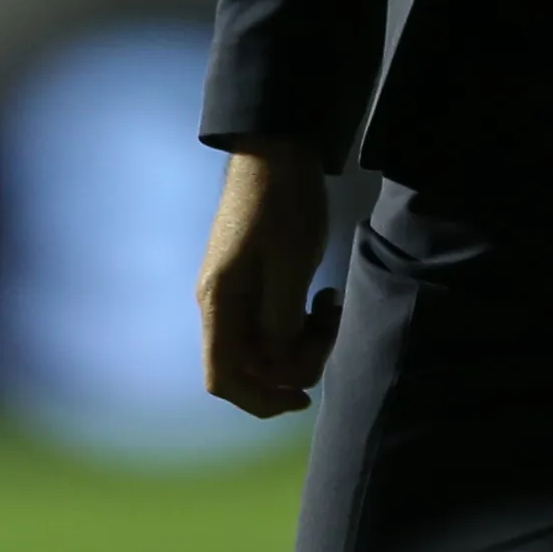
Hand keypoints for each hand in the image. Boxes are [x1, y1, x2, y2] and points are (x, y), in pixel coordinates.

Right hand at [198, 138, 337, 416]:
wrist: (277, 151)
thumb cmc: (282, 203)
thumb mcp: (289, 263)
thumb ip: (280, 320)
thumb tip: (279, 360)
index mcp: (220, 303)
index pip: (223, 378)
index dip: (260, 399)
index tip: (303, 397)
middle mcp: (221, 305)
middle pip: (252, 366)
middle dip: (296, 362)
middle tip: (330, 329)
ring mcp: (237, 294)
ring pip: (269, 345)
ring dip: (305, 341)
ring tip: (332, 308)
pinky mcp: (257, 283)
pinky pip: (277, 322)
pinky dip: (304, 322)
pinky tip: (326, 299)